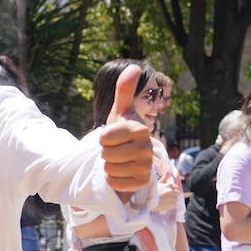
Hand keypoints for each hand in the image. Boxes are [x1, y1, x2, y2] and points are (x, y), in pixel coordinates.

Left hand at [98, 65, 154, 193]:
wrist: (130, 158)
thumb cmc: (122, 133)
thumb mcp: (120, 112)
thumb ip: (124, 91)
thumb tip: (133, 67)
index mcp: (140, 129)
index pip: (105, 137)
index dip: (103, 138)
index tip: (110, 137)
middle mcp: (147, 147)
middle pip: (107, 154)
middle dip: (105, 153)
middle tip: (114, 151)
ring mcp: (146, 167)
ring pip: (110, 169)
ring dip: (108, 167)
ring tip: (117, 161)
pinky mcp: (142, 183)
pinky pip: (116, 183)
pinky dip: (113, 181)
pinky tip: (120, 174)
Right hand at [154, 166, 180, 212]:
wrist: (146, 202)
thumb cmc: (151, 192)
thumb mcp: (157, 183)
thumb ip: (164, 178)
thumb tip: (168, 170)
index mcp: (168, 185)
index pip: (176, 187)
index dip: (173, 190)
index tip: (169, 193)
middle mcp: (171, 191)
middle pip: (177, 193)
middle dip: (174, 195)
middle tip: (167, 198)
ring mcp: (172, 198)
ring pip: (176, 199)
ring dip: (173, 201)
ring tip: (165, 202)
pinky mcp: (172, 205)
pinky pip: (175, 205)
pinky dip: (172, 206)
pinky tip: (166, 205)